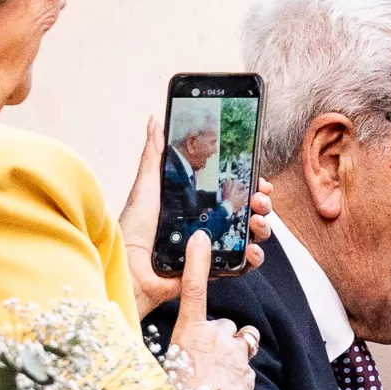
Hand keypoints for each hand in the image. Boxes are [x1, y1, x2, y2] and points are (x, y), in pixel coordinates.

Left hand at [122, 121, 271, 313]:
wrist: (129, 271)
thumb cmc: (131, 231)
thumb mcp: (146, 186)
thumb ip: (154, 154)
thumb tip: (154, 119)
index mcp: (195, 202)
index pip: (231, 188)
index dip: (248, 181)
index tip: (258, 176)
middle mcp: (206, 223)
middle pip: (246, 209)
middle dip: (260, 202)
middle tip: (260, 198)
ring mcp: (212, 246)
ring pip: (249, 234)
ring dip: (261, 226)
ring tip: (256, 222)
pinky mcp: (212, 269)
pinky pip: (241, 263)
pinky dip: (253, 257)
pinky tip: (251, 249)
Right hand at [162, 233, 256, 389]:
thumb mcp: (168, 366)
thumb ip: (180, 349)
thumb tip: (183, 349)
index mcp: (189, 332)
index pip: (194, 288)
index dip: (197, 262)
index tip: (200, 238)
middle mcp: (215, 336)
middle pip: (223, 324)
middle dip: (219, 338)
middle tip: (204, 363)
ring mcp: (235, 354)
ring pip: (240, 342)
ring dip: (233, 353)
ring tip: (219, 375)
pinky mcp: (249, 372)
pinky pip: (245, 367)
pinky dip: (238, 376)